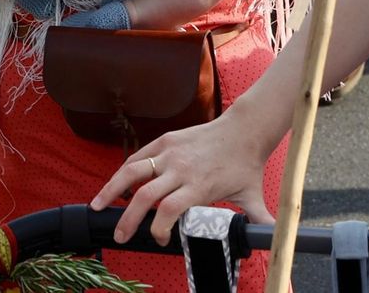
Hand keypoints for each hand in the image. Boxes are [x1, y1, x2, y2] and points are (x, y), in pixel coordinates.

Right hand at [90, 110, 274, 244]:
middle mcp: (181, 169)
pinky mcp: (166, 140)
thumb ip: (258, 220)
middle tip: (120, 236)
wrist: (244, 129)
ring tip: (96, 207)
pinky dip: (124, 173)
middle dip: (128, 219)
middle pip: (146, 196)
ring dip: (111, 190)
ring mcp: (171, 152)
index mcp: (199, 185)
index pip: (169, 210)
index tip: (160, 240)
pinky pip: (139, 158)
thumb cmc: (245, 166)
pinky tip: (113, 186)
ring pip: (133, 172)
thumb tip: (271, 240)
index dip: (159, 229)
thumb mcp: (251, 196)